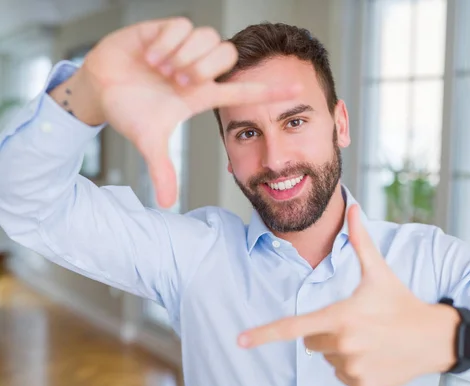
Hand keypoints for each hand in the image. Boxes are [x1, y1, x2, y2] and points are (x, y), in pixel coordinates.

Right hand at [61, 18, 299, 207]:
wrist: (99, 88)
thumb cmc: (129, 111)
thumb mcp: (149, 141)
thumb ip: (162, 170)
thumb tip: (166, 204)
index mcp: (200, 94)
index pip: (243, 91)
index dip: (270, 91)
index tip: (299, 89)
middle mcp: (197, 69)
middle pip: (227, 56)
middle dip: (203, 69)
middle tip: (176, 81)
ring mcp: (182, 48)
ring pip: (208, 37)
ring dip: (183, 55)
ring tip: (160, 69)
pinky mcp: (164, 29)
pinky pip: (182, 25)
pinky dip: (166, 41)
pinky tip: (150, 54)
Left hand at [238, 205, 459, 385]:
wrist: (433, 337)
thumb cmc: (401, 301)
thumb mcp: (379, 272)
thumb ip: (360, 241)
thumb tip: (353, 208)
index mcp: (341, 317)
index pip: (294, 327)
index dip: (264, 334)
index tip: (240, 341)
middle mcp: (344, 345)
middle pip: (311, 340)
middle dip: (325, 330)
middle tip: (355, 321)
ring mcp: (353, 368)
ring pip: (326, 358)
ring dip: (339, 348)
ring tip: (369, 337)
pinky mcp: (362, 385)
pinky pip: (341, 375)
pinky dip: (352, 366)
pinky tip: (374, 354)